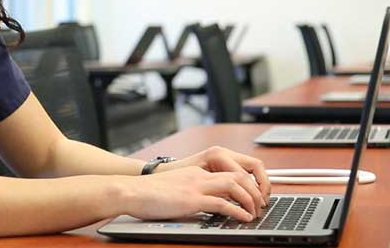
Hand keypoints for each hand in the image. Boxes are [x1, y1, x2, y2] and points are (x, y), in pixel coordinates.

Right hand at [155, 146, 270, 216]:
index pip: (230, 173)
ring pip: (235, 186)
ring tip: (255, 213)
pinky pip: (222, 203)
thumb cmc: (148, 193)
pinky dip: (238, 211)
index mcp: (196, 173)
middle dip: (255, 190)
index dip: (246, 184)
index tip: (252, 198)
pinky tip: (244, 218)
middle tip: (260, 205)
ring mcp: (196, 187)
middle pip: (238, 176)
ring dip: (250, 200)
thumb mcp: (175, 188)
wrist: (131, 191)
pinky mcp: (191, 199)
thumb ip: (191, 192)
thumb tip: (203, 205)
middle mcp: (199, 176)